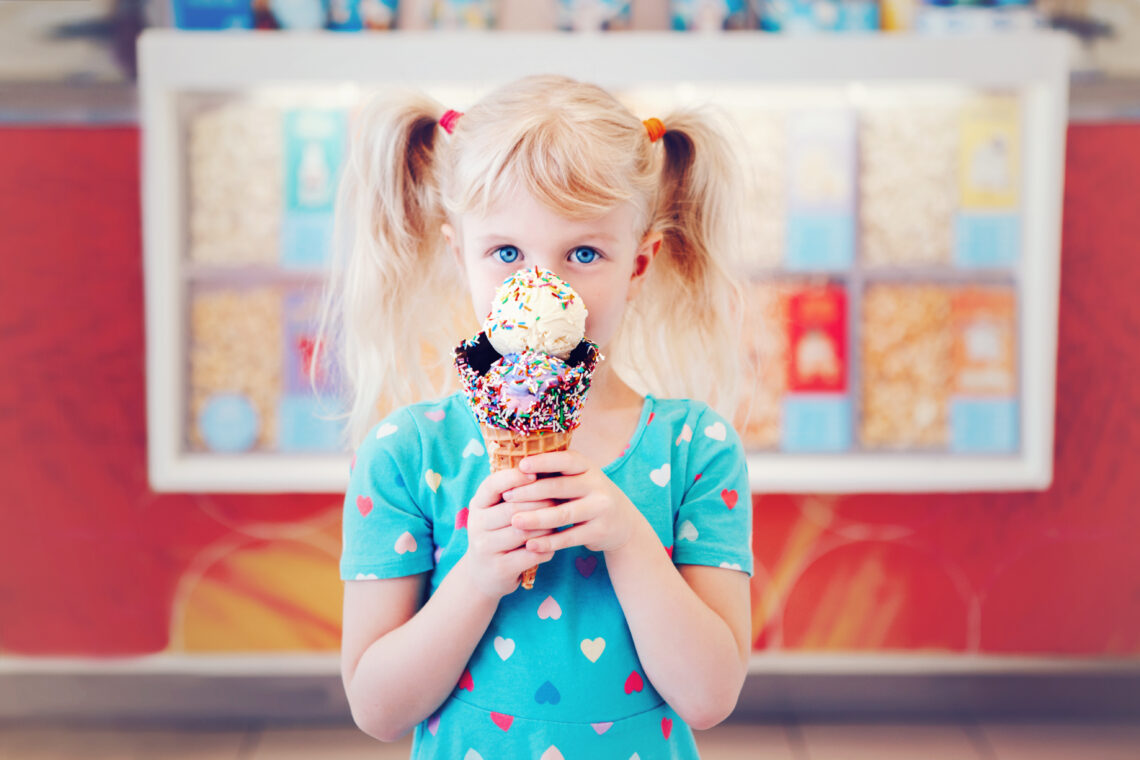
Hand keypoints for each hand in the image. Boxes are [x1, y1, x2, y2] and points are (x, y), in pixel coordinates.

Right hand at [462, 467, 557, 598]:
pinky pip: (531, 554)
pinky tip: (553, 544)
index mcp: (477, 504)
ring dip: (547, 526)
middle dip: (540, 502)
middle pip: (513, 508)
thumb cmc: (499, 533)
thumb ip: (514, 492)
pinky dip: (546, 548)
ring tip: (560, 521)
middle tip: (561, 498)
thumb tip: (545, 467)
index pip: (493, 485)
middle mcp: (476, 524)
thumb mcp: (497, 510)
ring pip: (525, 532)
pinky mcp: (499, 568)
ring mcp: (485, 548)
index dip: (514, 477)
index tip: (535, 472)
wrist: (483, 575)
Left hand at [504, 451, 638, 554]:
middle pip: (559, 487)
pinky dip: (549, 542)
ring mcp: (601, 508)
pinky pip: (570, 537)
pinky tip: (530, 545)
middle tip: (507, 497)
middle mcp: (597, 484)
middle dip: (530, 492)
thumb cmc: (586, 496)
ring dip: (536, 518)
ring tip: (514, 522)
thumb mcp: (578, 479)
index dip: (543, 462)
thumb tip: (513, 469)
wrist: (622, 523)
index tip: (520, 466)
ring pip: (563, 514)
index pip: (564, 460)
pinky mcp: (600, 531)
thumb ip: (554, 475)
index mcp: (587, 466)